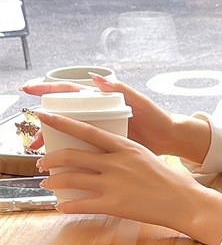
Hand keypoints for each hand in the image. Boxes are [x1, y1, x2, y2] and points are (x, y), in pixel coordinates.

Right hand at [19, 73, 210, 162]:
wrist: (169, 138)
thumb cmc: (156, 116)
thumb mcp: (140, 102)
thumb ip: (121, 89)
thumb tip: (97, 77)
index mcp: (100, 101)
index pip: (69, 92)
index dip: (48, 89)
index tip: (29, 90)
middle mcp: (97, 115)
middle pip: (64, 117)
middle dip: (46, 125)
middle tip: (34, 138)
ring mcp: (101, 132)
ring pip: (70, 135)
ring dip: (54, 144)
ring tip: (41, 154)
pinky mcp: (106, 148)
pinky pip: (84, 151)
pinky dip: (72, 158)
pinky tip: (62, 167)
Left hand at [36, 111, 221, 244]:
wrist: (186, 202)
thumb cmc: (172, 182)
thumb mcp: (148, 157)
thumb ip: (126, 154)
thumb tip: (110, 154)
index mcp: (126, 147)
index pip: (86, 131)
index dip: (62, 123)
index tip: (44, 118)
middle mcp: (116, 163)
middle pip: (72, 156)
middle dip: (50, 159)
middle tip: (42, 163)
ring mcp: (114, 184)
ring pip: (71, 179)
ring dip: (54, 182)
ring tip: (48, 184)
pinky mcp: (115, 205)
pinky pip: (82, 204)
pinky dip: (67, 206)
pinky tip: (62, 207)